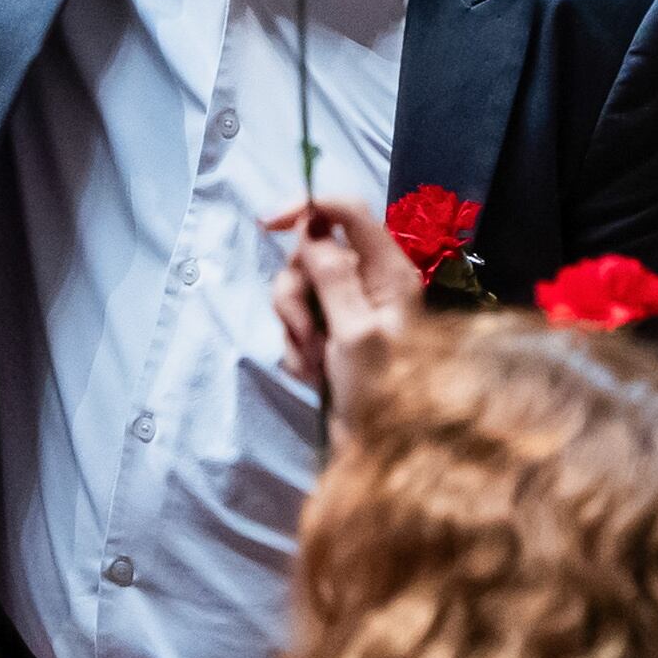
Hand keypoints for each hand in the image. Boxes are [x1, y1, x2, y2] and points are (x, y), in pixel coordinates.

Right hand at [269, 197, 420, 411]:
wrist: (381, 451)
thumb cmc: (381, 394)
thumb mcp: (356, 332)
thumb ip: (333, 275)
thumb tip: (314, 226)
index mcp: (388, 272)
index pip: (348, 211)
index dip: (308, 206)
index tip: (269, 224)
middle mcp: (370, 281)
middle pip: (312, 252)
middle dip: (296, 292)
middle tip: (307, 333)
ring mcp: (348, 306)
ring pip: (297, 287)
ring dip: (295, 326)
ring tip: (313, 362)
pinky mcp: (330, 331)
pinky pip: (295, 321)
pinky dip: (297, 347)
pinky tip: (314, 374)